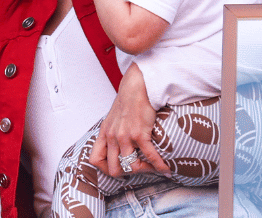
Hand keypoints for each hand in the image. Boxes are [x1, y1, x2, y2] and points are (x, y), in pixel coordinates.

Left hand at [89, 63, 170, 177]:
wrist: (137, 87)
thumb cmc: (128, 103)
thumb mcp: (113, 119)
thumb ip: (113, 133)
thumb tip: (120, 149)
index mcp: (104, 134)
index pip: (95, 160)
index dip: (105, 168)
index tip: (119, 168)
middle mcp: (112, 137)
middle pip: (114, 169)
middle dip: (127, 174)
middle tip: (139, 169)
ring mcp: (124, 136)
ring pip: (130, 167)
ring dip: (144, 171)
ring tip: (154, 168)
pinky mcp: (139, 134)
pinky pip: (149, 157)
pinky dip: (159, 166)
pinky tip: (166, 169)